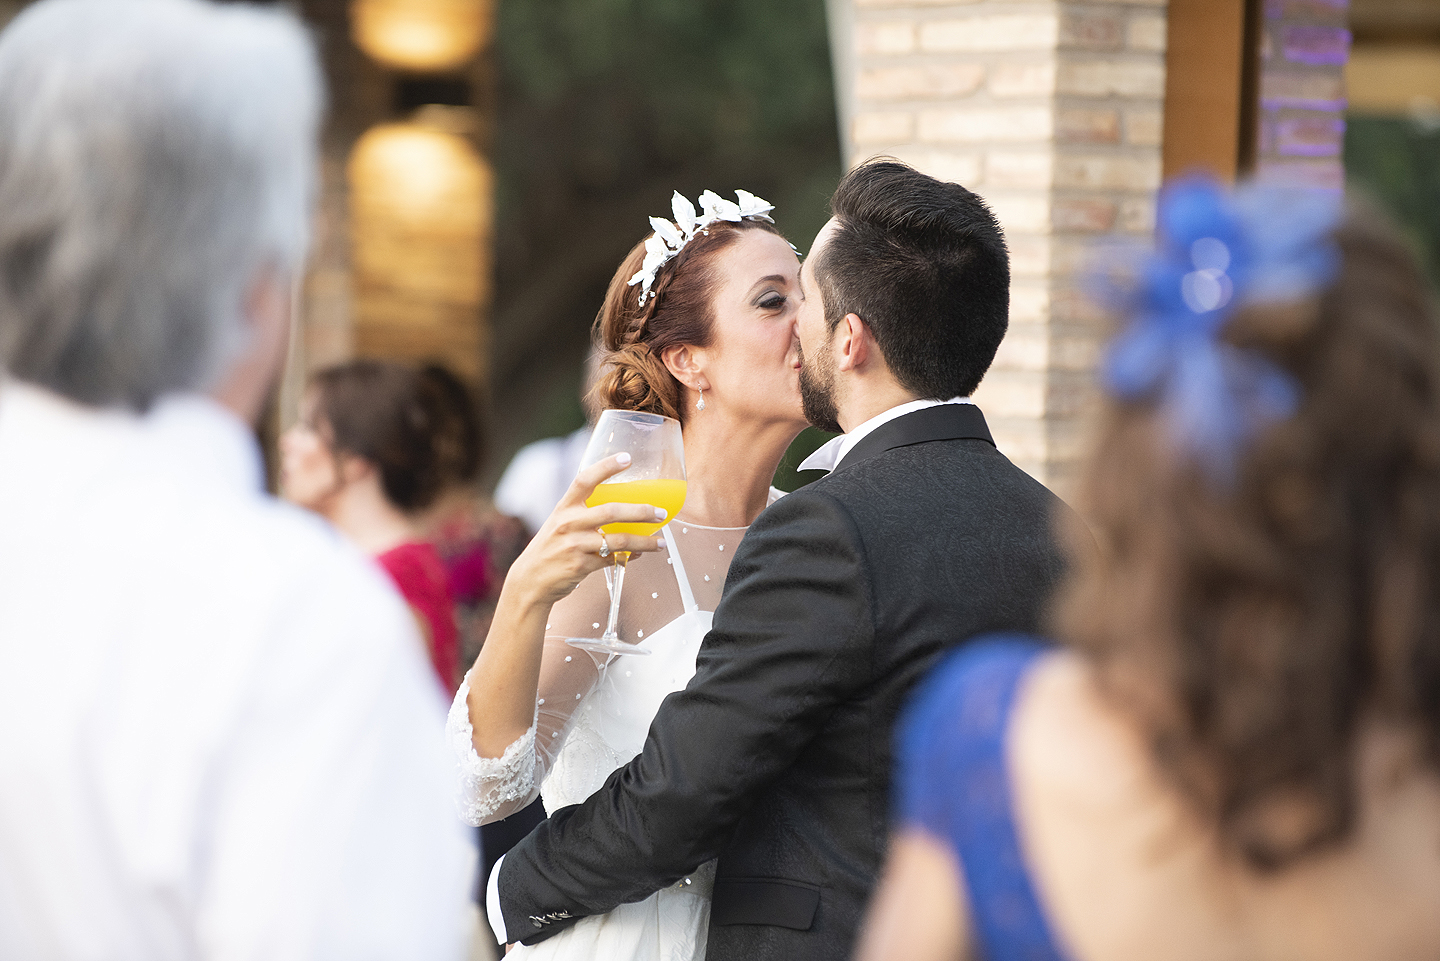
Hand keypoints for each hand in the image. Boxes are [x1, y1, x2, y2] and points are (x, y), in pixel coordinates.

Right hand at [507, 453, 665, 607]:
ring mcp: (575, 545)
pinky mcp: (581, 566)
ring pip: (619, 540)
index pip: (584, 479)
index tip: (627, 458)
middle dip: (641, 511)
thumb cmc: (550, 548)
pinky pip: (613, 559)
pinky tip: (640, 554)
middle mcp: (569, 523)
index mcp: (564, 507)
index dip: (606, 467)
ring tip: (661, 543)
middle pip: (612, 511)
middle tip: (660, 513)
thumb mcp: (560, 523)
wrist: (531, 580)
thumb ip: (584, 514)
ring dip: (644, 542)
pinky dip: (630, 557)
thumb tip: (620, 509)